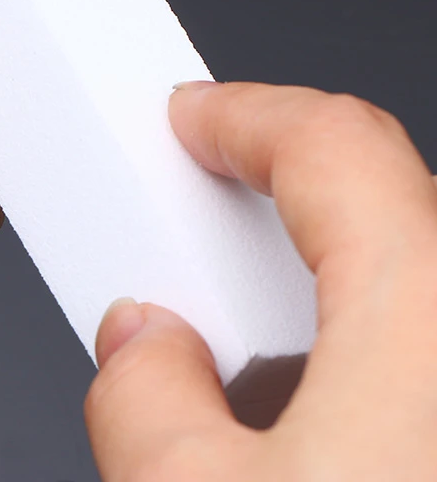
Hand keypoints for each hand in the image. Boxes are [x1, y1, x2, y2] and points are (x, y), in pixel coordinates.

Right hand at [86, 81, 436, 480]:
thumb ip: (146, 405)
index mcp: (432, 327)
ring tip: (248, 367)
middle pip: (382, 211)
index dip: (244, 113)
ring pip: (412, 290)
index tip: (194, 116)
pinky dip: (371, 365)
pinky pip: (425, 362)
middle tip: (203, 236)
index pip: (335, 145)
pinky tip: (320, 437)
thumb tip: (142, 351)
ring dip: (321, 303)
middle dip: (274, 211)